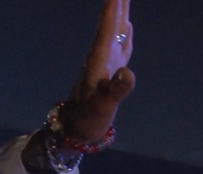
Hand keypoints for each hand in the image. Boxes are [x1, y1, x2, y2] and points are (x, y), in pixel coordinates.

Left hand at [64, 0, 135, 142]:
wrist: (74, 132)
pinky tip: (127, 25)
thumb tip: (127, 73)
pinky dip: (124, 32)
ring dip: (119, 12)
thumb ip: (116, 90)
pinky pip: (119, 45)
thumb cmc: (88, 121)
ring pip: (114, 32)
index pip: (106, 30)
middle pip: (110, 25)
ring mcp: (105, 64)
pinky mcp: (109, 72)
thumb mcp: (103, 107)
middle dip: (116, 4)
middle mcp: (101, 58)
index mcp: (98, 63)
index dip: (112, 10)